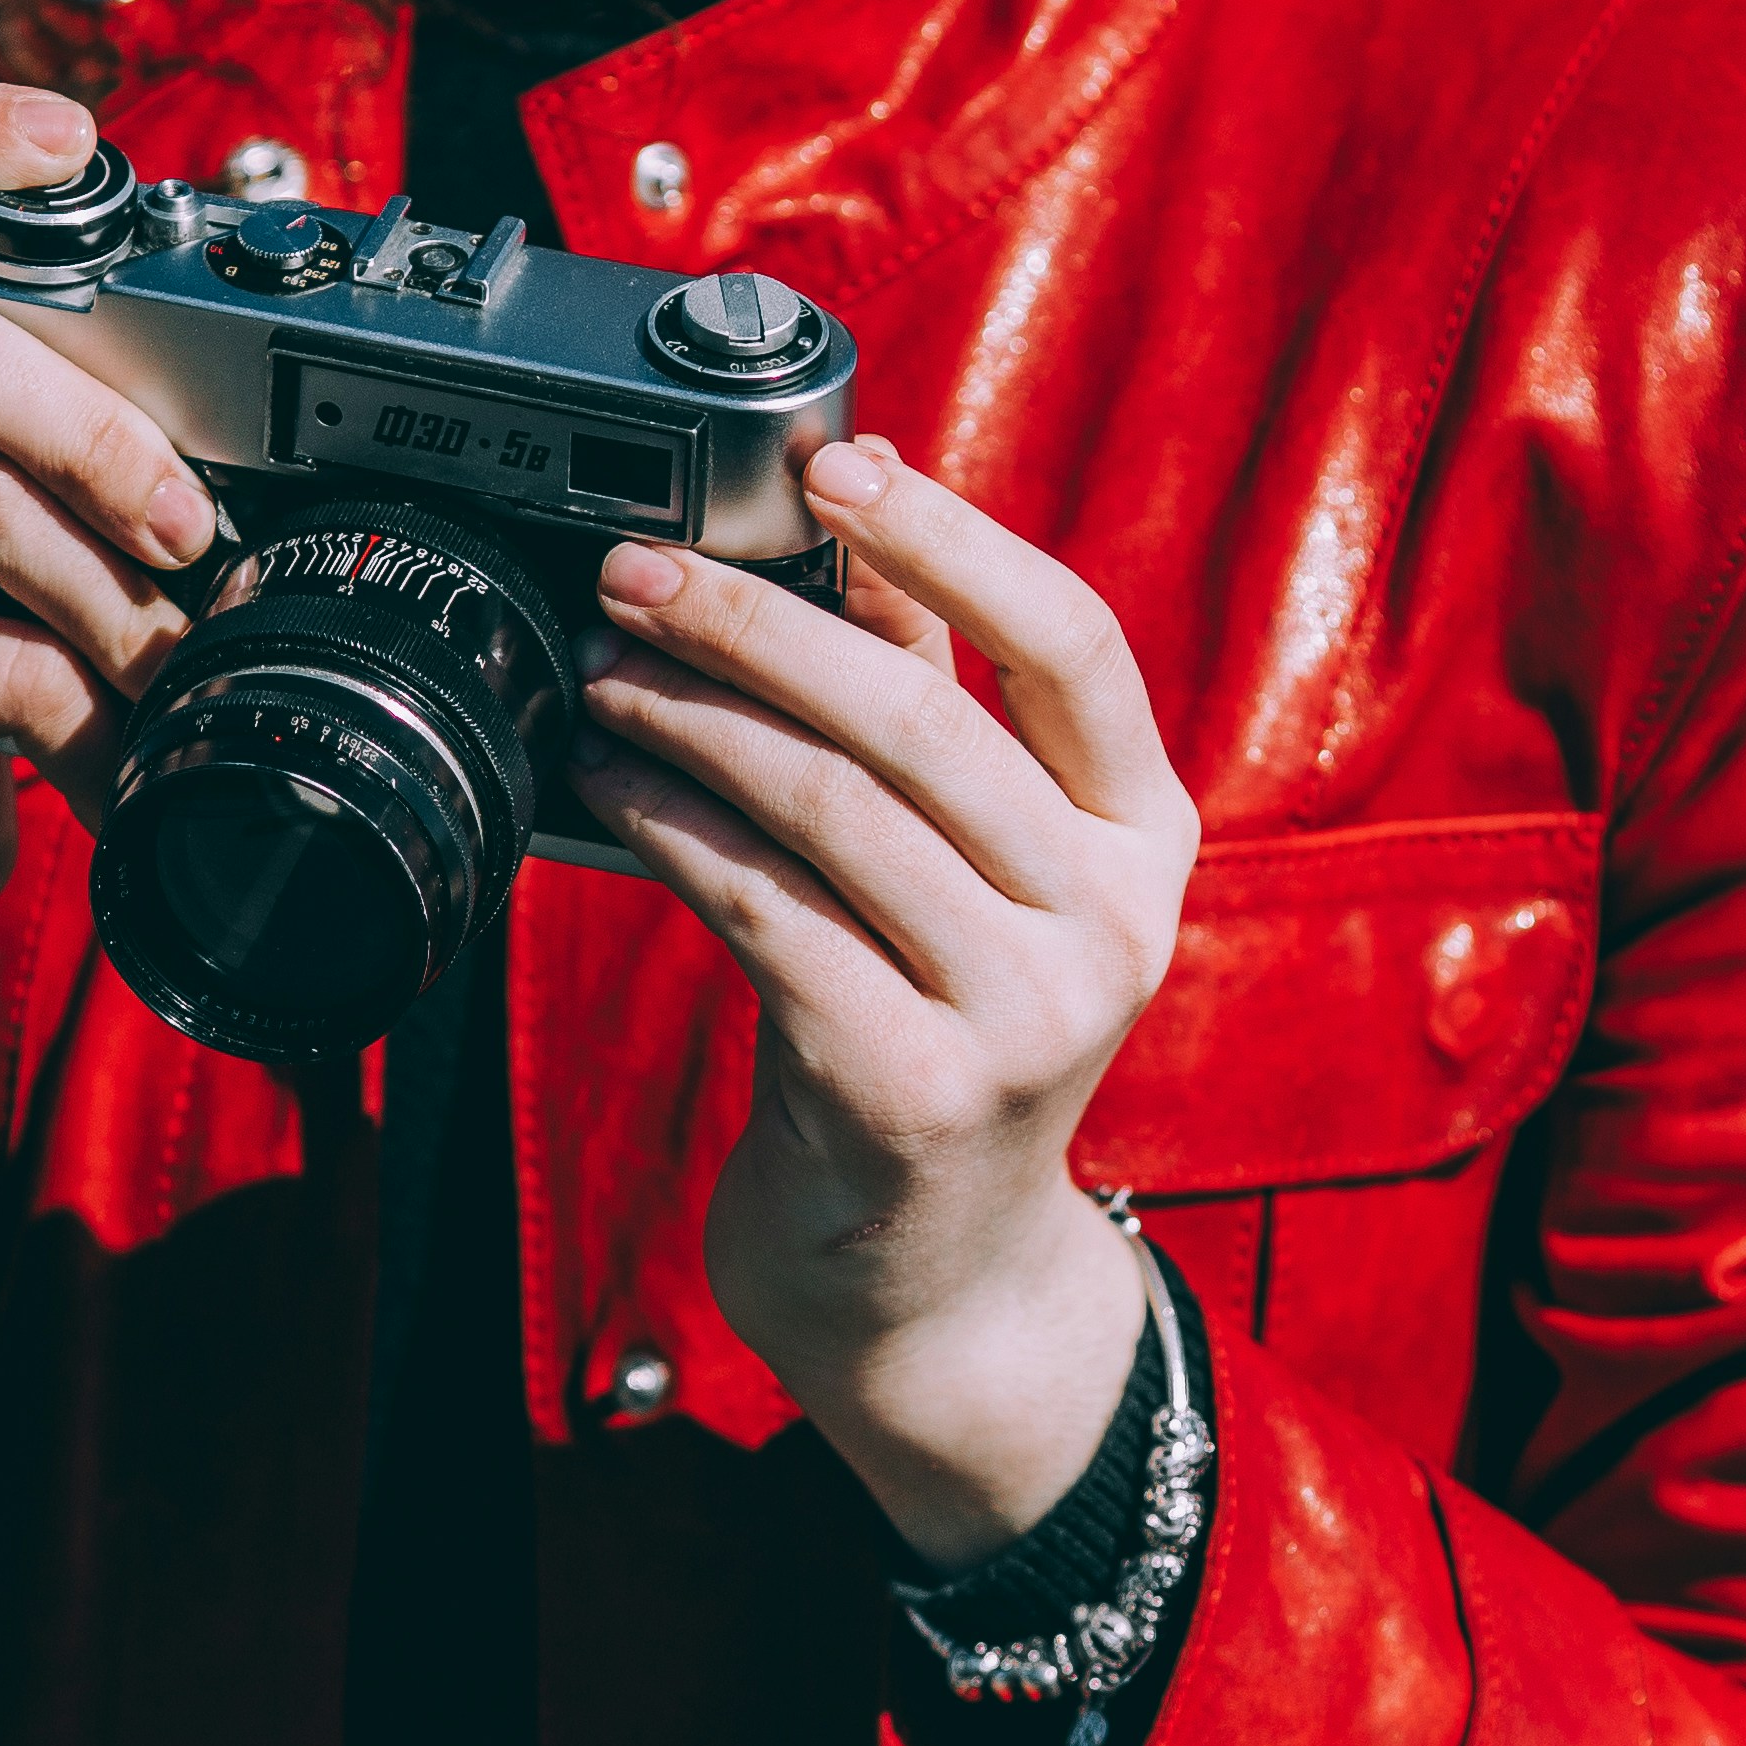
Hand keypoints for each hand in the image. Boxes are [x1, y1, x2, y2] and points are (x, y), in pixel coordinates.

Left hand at [568, 437, 1199, 1565]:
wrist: (931, 1280)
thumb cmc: (936, 1036)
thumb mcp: (973, 871)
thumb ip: (936, 704)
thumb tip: (863, 525)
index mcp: (1144, 841)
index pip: (1071, 645)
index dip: (949, 540)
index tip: (832, 464)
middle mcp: (1108, 925)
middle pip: (920, 719)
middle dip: (757, 623)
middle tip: (635, 573)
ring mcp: (1020, 1017)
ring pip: (829, 809)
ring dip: (689, 722)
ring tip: (601, 675)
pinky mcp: (910, 1090)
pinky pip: (764, 913)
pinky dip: (670, 831)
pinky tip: (607, 791)